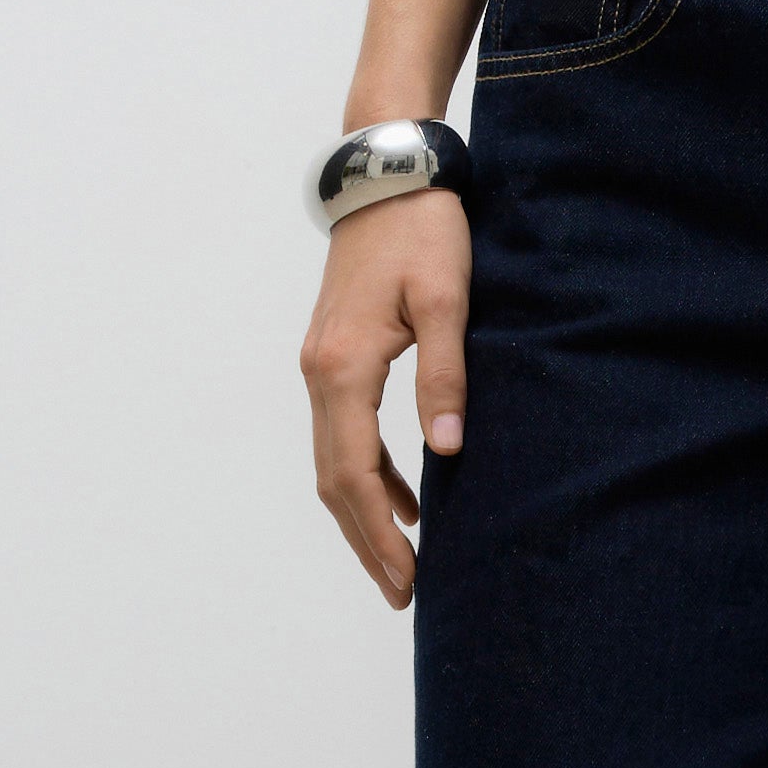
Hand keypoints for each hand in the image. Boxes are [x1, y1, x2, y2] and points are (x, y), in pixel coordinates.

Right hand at [302, 193, 472, 607]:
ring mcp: (320, 363)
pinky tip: (408, 496)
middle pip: (334, 481)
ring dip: (365, 513)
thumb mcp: (448, 300)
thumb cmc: (423, 230)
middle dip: (367, 542)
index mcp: (343, 368)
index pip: (354, 476)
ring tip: (404, 562)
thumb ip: (446, 375)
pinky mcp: (333, 353)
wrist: (386, 174)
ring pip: (333, 460)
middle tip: (404, 594)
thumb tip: (447, 449)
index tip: (408, 580)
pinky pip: (344, 432)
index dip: (379, 535)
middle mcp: (319, 372)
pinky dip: (370, 473)